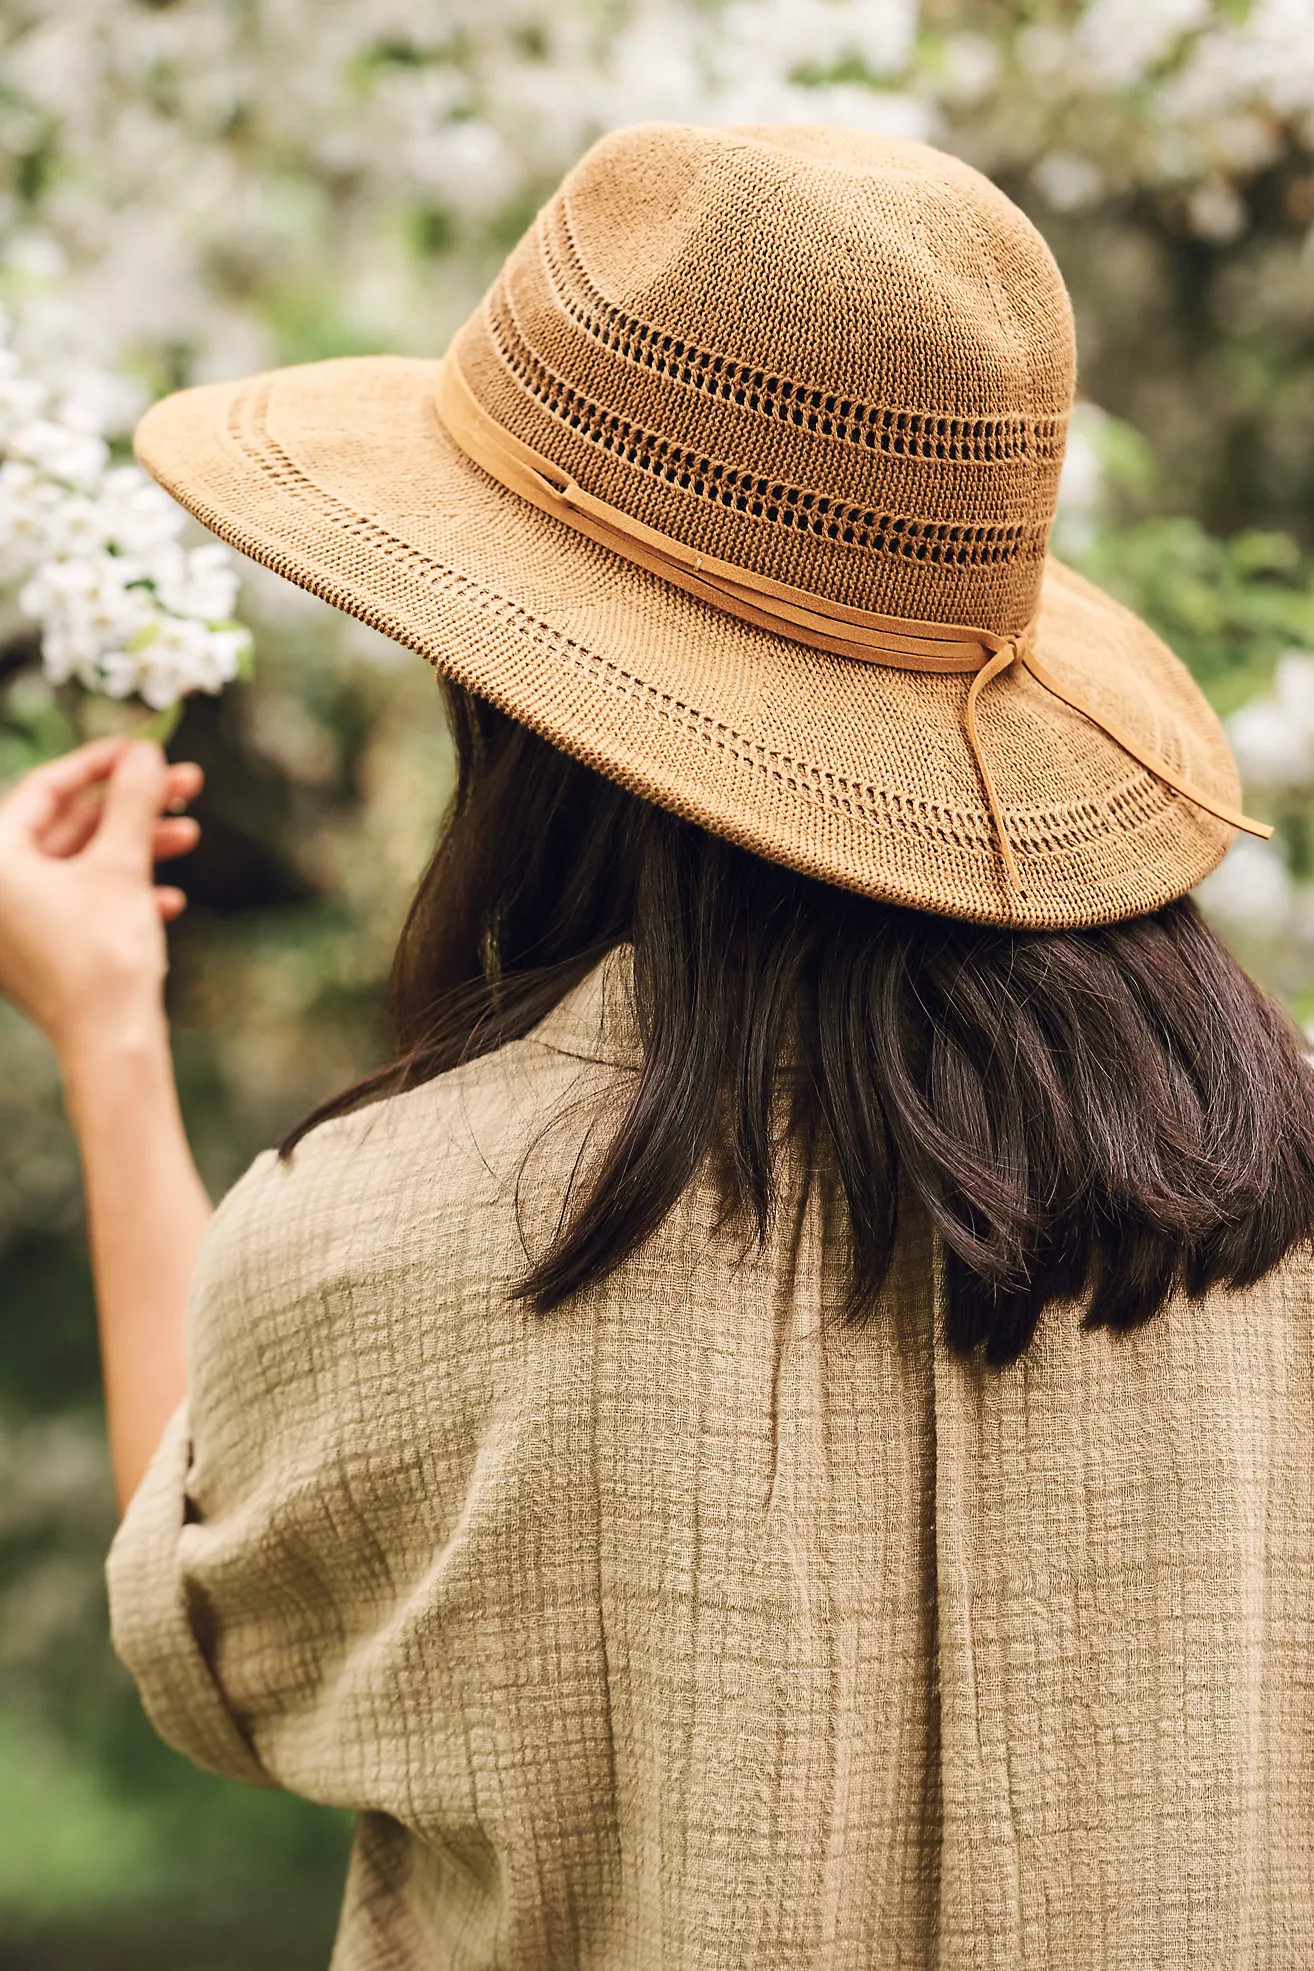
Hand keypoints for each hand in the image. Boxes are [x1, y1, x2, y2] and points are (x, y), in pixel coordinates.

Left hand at [0, 736, 203, 1062]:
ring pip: (79, 865)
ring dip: (137, 847)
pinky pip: (81, 905)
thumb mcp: (121, 866)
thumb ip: (132, 801)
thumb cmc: (103, 956)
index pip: (44, 789)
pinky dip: (124, 892)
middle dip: (130, 807)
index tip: (146, 747)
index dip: (100, 762)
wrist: (109, 1047)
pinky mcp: (42, 954)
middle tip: (184, 784)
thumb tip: (145, 750)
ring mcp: (16, 926)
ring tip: (191, 834)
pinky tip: (170, 897)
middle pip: (67, 827)